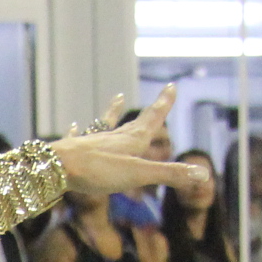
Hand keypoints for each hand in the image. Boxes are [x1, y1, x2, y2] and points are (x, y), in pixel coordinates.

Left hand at [52, 88, 211, 203]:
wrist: (57, 168)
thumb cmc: (98, 171)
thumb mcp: (139, 175)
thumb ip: (169, 174)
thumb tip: (203, 175)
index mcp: (133, 141)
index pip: (152, 119)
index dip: (163, 105)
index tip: (171, 86)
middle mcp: (114, 137)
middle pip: (136, 121)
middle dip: (151, 110)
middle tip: (162, 95)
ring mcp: (93, 142)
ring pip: (107, 124)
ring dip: (114, 112)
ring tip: (118, 98)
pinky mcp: (74, 150)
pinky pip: (80, 136)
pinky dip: (80, 130)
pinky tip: (74, 124)